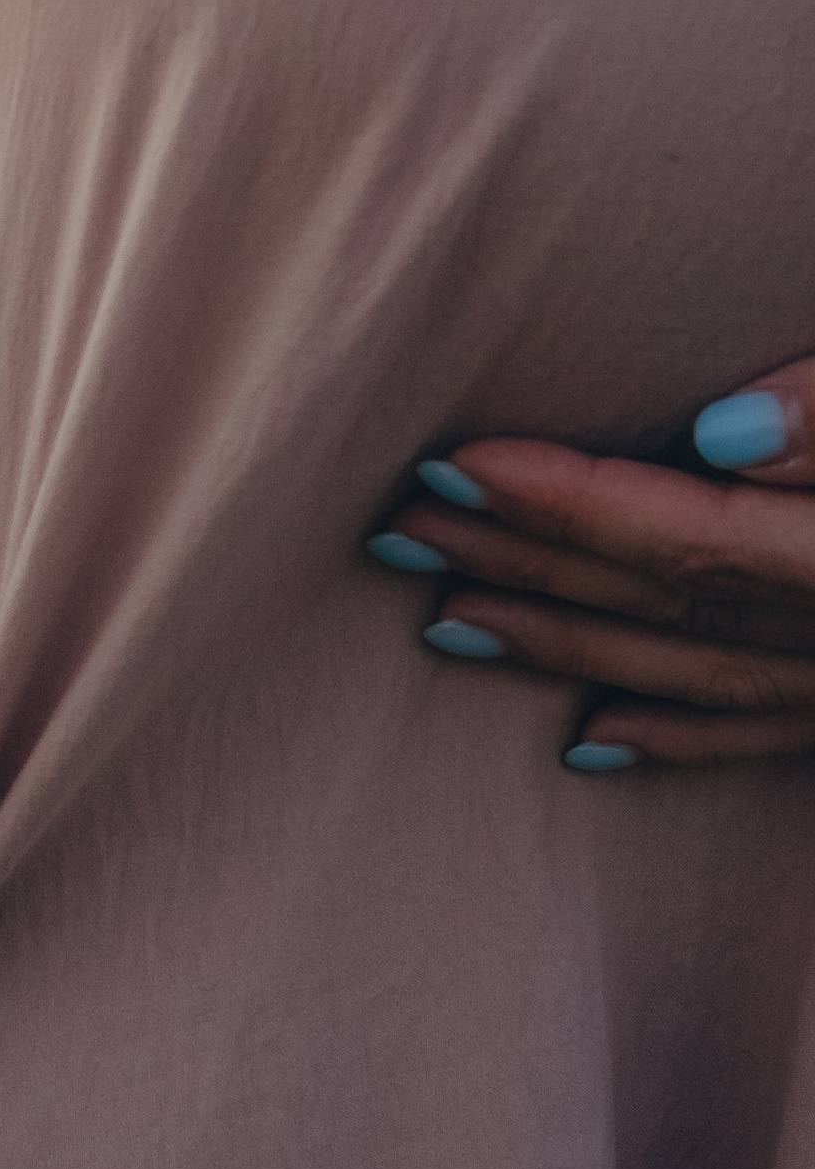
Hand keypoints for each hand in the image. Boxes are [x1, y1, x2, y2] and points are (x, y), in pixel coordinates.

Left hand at [365, 355, 814, 769]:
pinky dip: (676, 735)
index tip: (457, 468)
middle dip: (529, 563)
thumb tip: (721, 430)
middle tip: (404, 531)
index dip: (572, 504)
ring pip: (697, 674)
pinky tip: (590, 738)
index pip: (697, 536)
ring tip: (449, 619)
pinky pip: (764, 733)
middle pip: (669, 601)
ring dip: (568, 645)